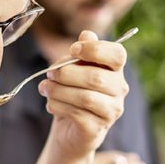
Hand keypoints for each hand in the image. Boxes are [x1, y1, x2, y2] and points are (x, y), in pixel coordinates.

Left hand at [38, 30, 128, 158]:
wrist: (70, 129)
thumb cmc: (73, 93)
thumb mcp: (75, 68)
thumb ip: (82, 51)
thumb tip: (87, 34)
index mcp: (116, 70)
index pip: (117, 54)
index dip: (95, 49)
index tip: (72, 49)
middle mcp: (119, 90)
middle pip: (96, 77)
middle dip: (67, 73)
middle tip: (49, 73)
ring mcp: (111, 111)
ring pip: (85, 97)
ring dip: (59, 90)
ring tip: (45, 88)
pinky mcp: (97, 128)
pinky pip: (77, 114)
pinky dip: (58, 106)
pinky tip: (50, 104)